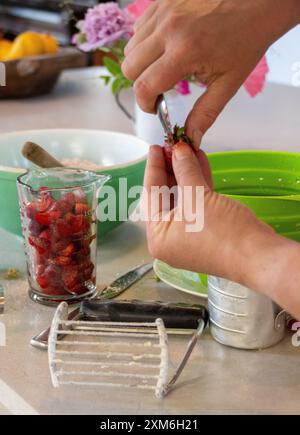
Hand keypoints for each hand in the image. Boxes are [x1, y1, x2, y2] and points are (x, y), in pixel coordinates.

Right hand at [123, 0, 299, 145]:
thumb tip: (190, 138)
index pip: (143, 87)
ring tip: (164, 66)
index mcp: (185, 52)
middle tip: (160, 88)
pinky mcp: (162, 0)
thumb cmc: (246, 39)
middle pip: (129, 68)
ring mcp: (163, 11)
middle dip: (141, 85)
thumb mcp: (228, 83)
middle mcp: (168, 29)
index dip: (145, 104)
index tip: (156, 108)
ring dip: (141, 63)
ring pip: (130, 48)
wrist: (259, 2)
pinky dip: (145, 42)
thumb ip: (205, 114)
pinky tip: (165, 47)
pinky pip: (138, 28)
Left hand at [144, 144, 299, 318]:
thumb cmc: (222, 233)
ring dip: (186, 173)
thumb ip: (184, 170)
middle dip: (171, 169)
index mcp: (158, 237)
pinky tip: (201, 163)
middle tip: (172, 146)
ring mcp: (188, 236)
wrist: (258, 255)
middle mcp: (170, 239)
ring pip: (183, 198)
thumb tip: (177, 150)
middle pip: (166, 196)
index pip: (150, 195)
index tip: (156, 147)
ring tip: (187, 149)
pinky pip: (197, 203)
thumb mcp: (198, 197)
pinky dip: (199, 184)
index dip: (153, 168)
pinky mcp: (206, 232)